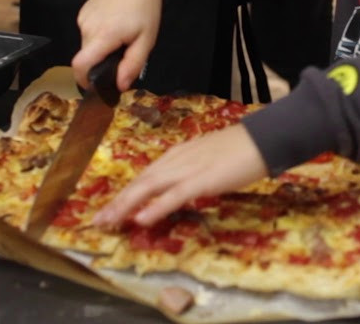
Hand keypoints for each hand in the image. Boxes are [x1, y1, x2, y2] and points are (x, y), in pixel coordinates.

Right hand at [72, 0, 163, 92]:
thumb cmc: (146, 9)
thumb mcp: (146, 40)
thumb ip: (132, 65)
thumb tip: (119, 86)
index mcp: (104, 35)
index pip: (80, 65)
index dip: (84, 80)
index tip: (96, 86)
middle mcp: (88, 27)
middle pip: (87, 57)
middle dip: (101, 62)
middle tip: (122, 55)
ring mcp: (83, 18)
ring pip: (87, 45)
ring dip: (101, 48)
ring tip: (121, 37)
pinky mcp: (83, 11)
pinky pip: (87, 32)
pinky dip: (98, 36)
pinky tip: (114, 25)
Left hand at [92, 125, 268, 227]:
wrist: (262, 139)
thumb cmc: (239, 149)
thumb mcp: (207, 158)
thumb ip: (190, 170)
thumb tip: (178, 187)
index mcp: (177, 155)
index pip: (145, 176)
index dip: (125, 194)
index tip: (109, 209)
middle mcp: (176, 160)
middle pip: (140, 182)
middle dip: (117, 202)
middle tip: (98, 221)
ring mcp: (188, 169)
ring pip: (149, 188)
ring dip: (126, 205)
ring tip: (109, 221)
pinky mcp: (202, 180)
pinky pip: (174, 196)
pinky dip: (156, 207)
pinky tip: (141, 218)